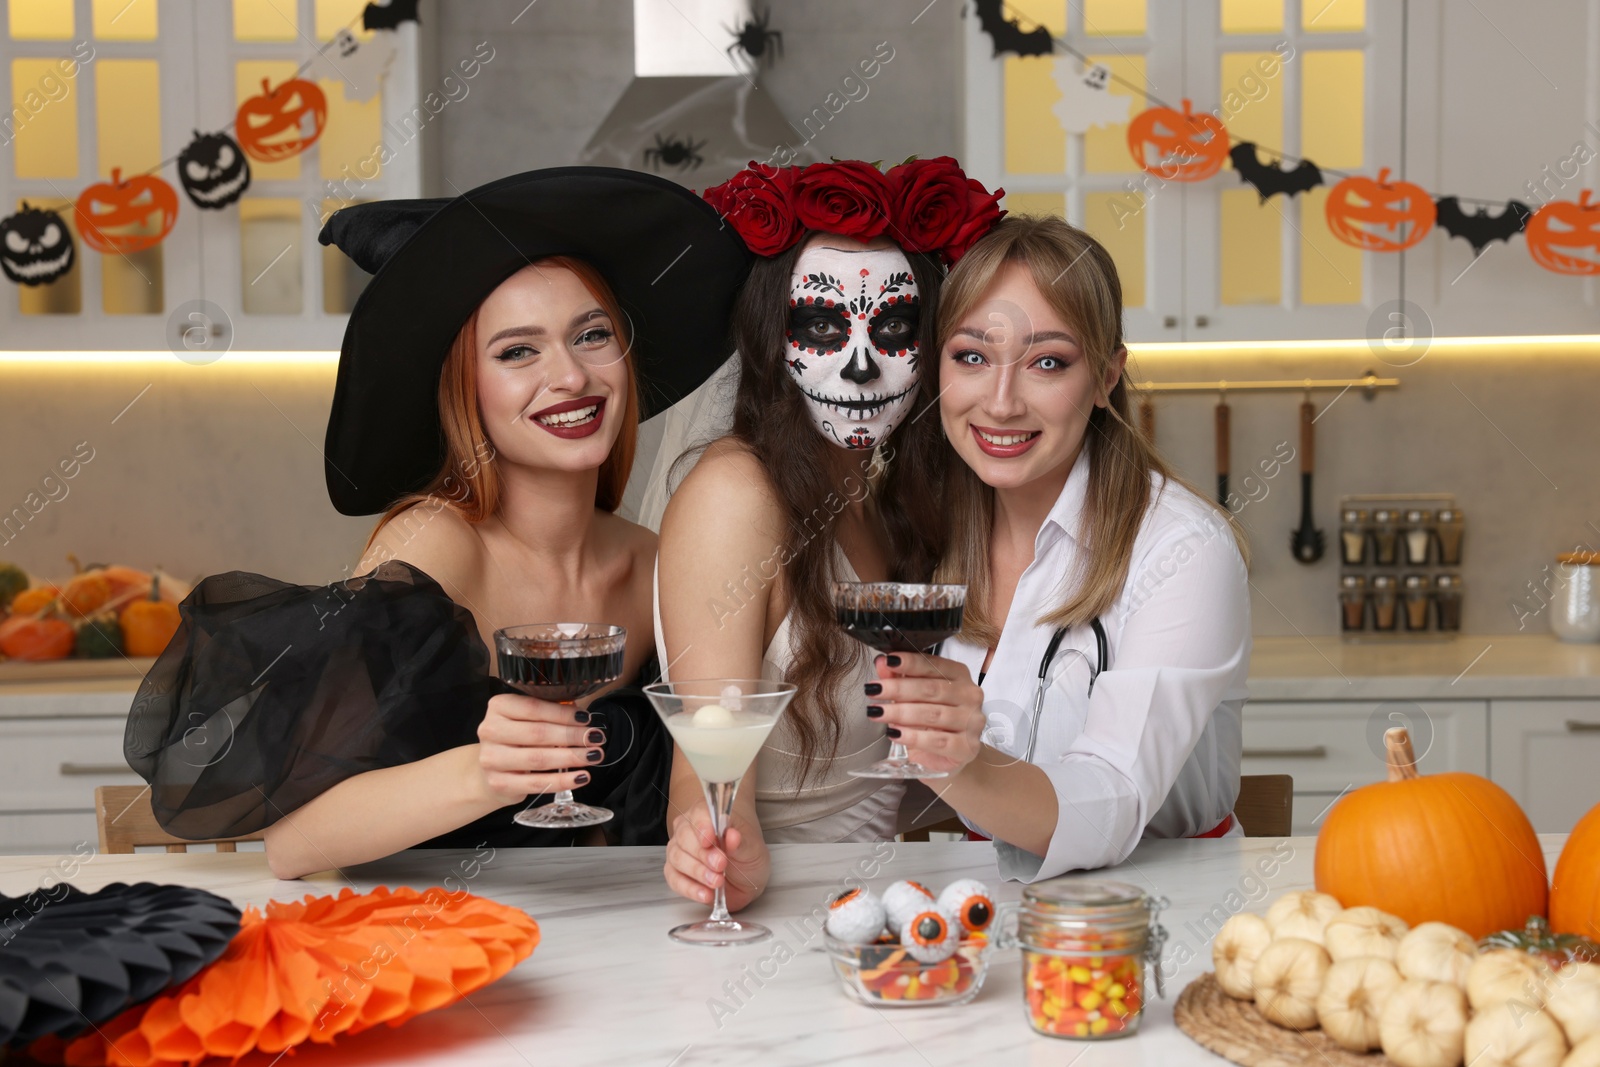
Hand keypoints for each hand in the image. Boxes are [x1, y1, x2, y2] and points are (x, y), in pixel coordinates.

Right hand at [476, 693, 606, 804]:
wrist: (491, 770)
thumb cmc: (517, 739)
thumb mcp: (528, 720)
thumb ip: (551, 714)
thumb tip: (583, 717)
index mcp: (499, 706)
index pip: (534, 708)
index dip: (563, 714)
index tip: (587, 719)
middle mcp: (490, 730)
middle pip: (538, 733)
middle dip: (572, 736)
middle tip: (596, 738)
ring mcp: (491, 758)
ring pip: (538, 758)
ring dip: (571, 757)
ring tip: (594, 756)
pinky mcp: (498, 783)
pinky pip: (536, 783)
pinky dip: (562, 780)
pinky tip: (581, 777)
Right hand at [664, 801, 768, 911]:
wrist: (746, 873)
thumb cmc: (747, 851)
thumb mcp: (752, 846)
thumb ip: (741, 841)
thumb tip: (732, 835)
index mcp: (707, 814)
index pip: (699, 814)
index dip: (702, 827)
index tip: (710, 840)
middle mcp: (688, 829)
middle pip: (684, 838)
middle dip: (702, 854)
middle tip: (721, 865)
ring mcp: (679, 851)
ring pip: (677, 859)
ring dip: (697, 872)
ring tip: (717, 881)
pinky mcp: (676, 873)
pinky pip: (674, 880)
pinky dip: (690, 889)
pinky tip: (705, 894)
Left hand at [870, 652, 987, 775]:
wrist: (948, 757)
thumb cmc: (932, 723)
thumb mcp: (913, 698)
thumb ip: (898, 679)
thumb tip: (881, 663)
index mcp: (959, 676)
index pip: (934, 664)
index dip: (910, 662)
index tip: (889, 661)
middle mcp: (970, 696)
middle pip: (931, 689)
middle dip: (898, 689)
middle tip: (874, 690)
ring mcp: (972, 722)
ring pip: (933, 714)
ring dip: (901, 713)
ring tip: (878, 712)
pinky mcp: (967, 747)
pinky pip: (937, 741)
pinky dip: (913, 737)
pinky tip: (895, 734)